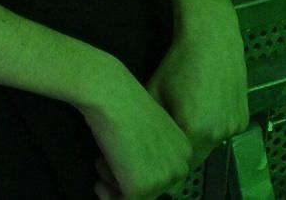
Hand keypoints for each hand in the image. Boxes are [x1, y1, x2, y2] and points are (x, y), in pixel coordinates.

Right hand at [81, 70, 193, 199]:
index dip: (140, 174)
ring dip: (117, 187)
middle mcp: (180, 167)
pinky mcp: (141, 188)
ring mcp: (162, 180)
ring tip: (102, 167)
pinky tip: (99, 179)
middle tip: (108, 172)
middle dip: (129, 183)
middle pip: (155, 191)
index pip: (167, 177)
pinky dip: (108, 195)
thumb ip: (151, 151)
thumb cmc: (124, 101)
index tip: (122, 167)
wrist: (111, 95)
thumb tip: (136, 167)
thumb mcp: (148, 128)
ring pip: (140, 198)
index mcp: (185, 150)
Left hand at [147, 2, 249, 169]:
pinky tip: (204, 108)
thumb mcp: (154, 91)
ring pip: (212, 145)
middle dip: (182, 151)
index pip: (178, 161)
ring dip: (199, 139)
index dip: (167, 157)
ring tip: (186, 117)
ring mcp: (234, 126)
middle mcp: (218, 133)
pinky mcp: (244, 117)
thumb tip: (140, 140)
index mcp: (194, 129)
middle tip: (169, 137)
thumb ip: (151, 123)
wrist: (212, 38)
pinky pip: (225, 131)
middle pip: (196, 156)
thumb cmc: (178, 62)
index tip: (158, 151)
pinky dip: (214, 127)